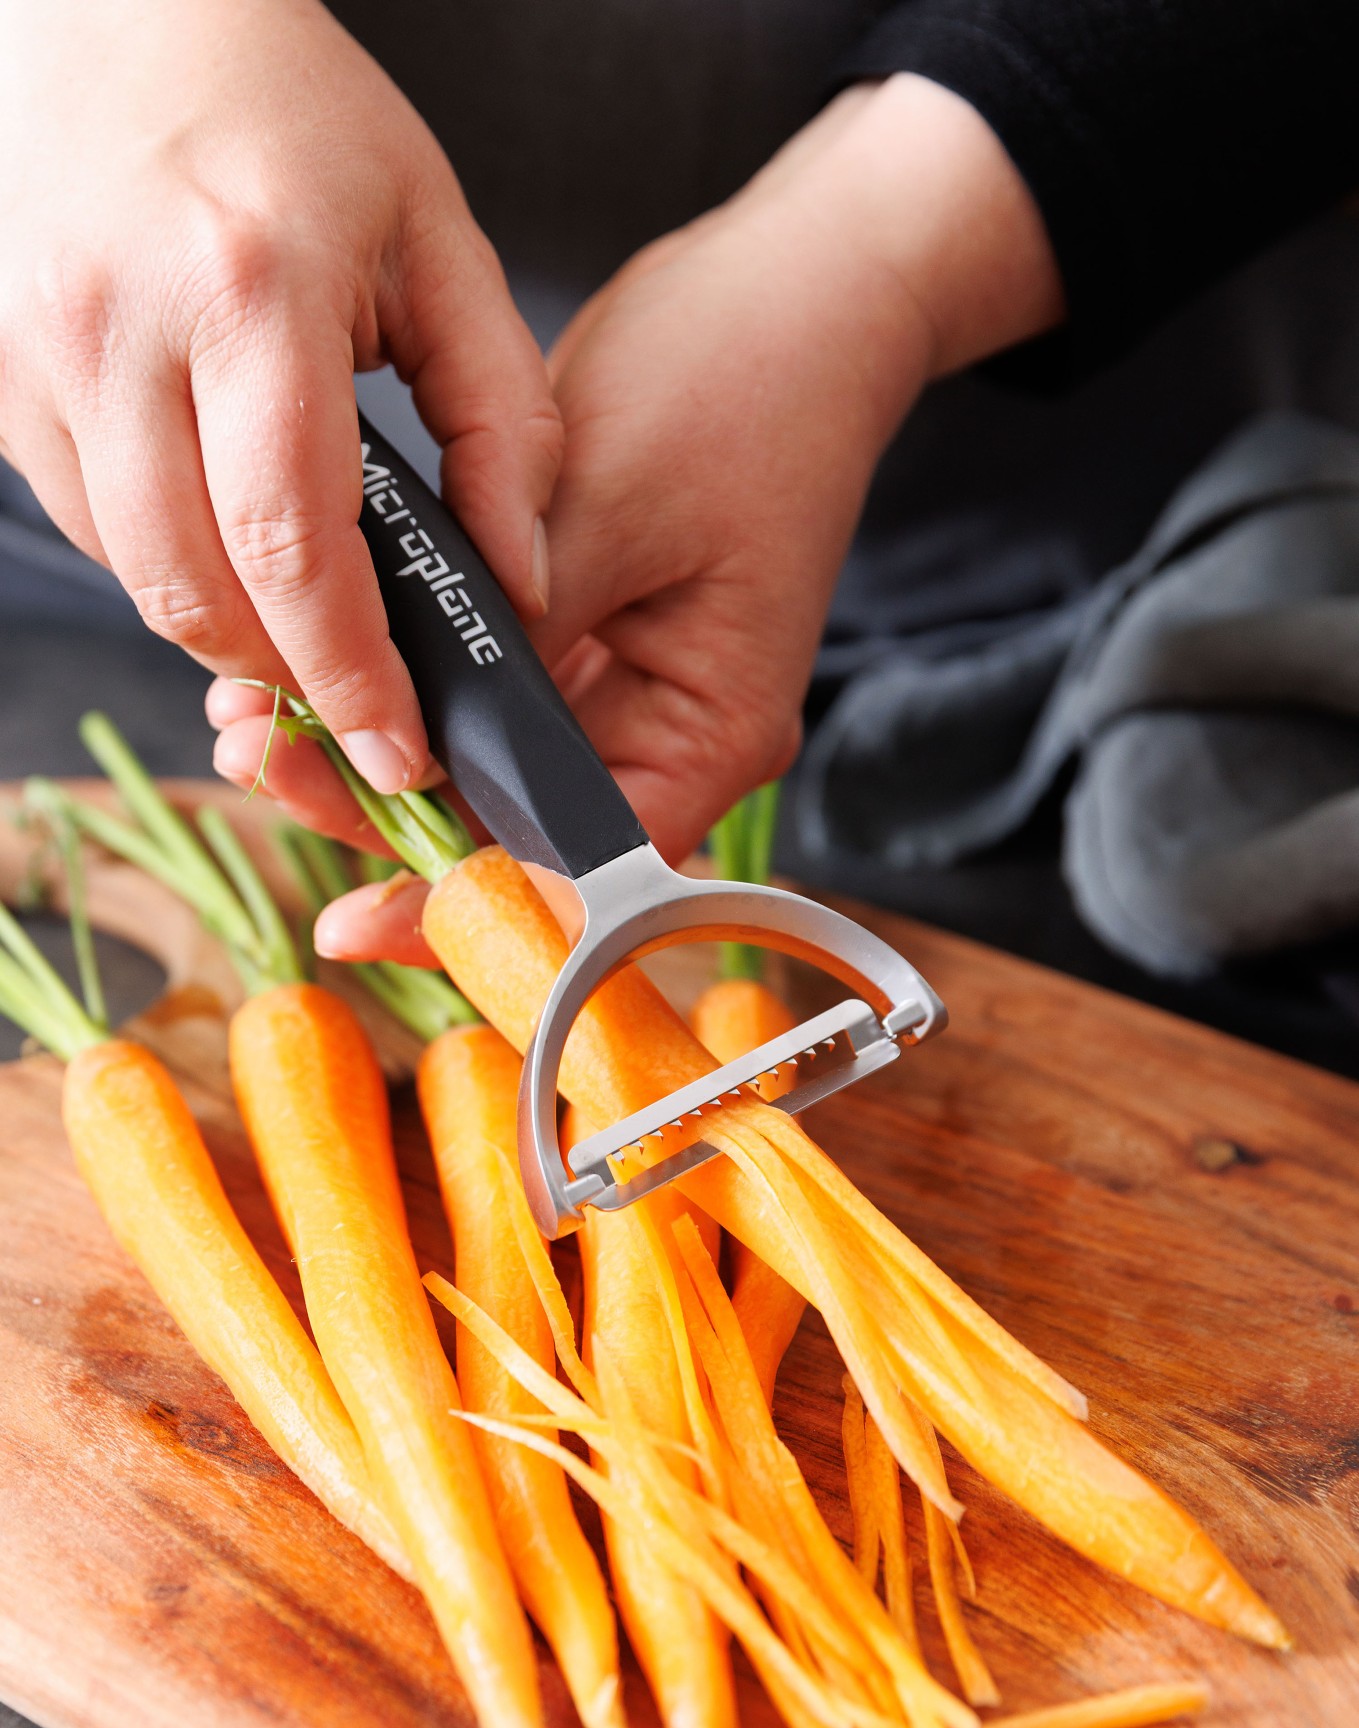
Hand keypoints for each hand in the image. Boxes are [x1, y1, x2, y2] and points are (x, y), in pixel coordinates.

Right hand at [0, 0, 559, 793]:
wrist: (121, 8)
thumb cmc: (297, 117)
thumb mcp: (440, 241)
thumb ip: (503, 420)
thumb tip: (523, 581)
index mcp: (249, 292)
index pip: (293, 546)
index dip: (350, 675)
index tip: (398, 752)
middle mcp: (119, 328)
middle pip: (197, 590)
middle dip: (289, 675)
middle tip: (362, 705)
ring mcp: (37, 353)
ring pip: (133, 574)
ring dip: (228, 627)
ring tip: (306, 618)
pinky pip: (85, 523)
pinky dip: (168, 562)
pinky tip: (228, 531)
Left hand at [217, 74, 1061, 963]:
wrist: (799, 288)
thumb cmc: (739, 382)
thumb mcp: (610, 503)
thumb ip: (508, 626)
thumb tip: (392, 710)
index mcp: (707, 732)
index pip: (582, 867)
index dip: (468, 902)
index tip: (358, 922)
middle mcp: (666, 732)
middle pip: (520, 829)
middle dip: (389, 811)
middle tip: (263, 765)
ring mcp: (624, 684)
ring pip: (488, 765)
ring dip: (381, 743)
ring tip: (258, 721)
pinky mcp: (586, 633)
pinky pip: (484, 692)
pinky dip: (406, 681)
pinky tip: (313, 659)